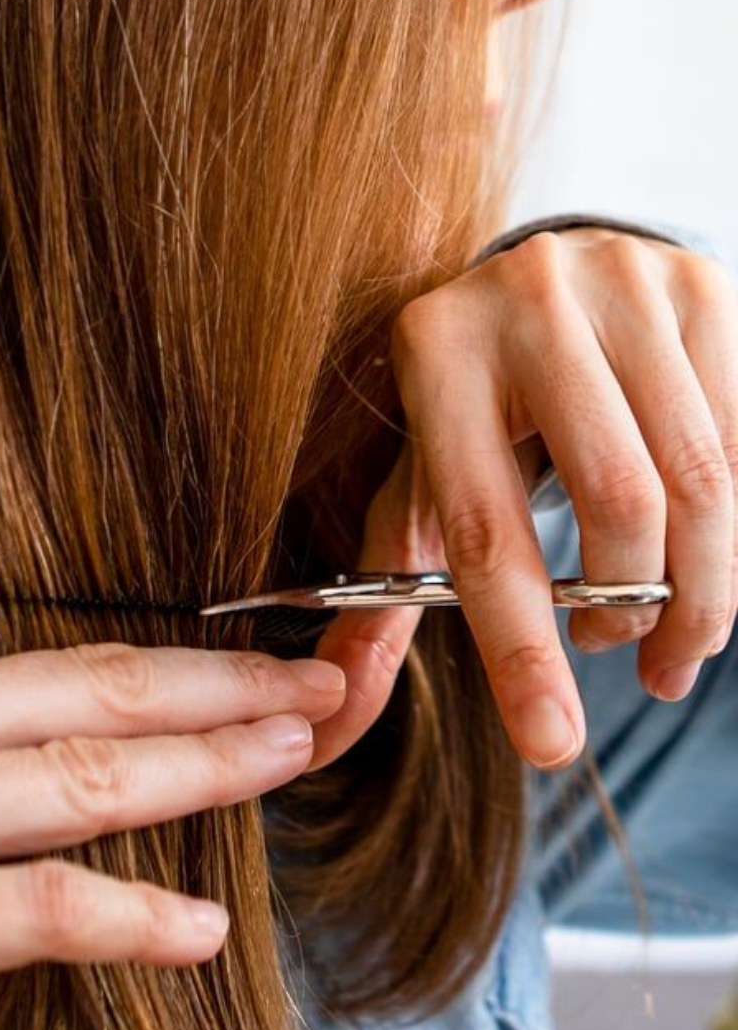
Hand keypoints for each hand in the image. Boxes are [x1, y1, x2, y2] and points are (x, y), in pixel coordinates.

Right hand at [0, 619, 347, 1029]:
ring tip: (294, 753)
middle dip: (214, 684)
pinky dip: (130, 914)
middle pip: (86, 689)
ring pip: (86, 779)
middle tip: (305, 680)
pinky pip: (35, 912)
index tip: (182, 684)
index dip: (115, 680)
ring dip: (210, 765)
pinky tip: (198, 925)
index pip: (9, 669)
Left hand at [310, 227, 737, 769]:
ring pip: (702, 480)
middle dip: (635, 612)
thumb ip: (384, 594)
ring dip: (704, 589)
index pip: (484, 532)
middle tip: (625, 654)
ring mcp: (624, 284)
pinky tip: (711, 558)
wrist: (538, 285)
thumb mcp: (420, 482)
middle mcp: (527, 302)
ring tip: (676, 632)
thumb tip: (330, 718)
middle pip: (619, 504)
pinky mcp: (701, 286)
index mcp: (436, 355)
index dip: (520, 651)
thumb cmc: (473, 406)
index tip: (553, 745)